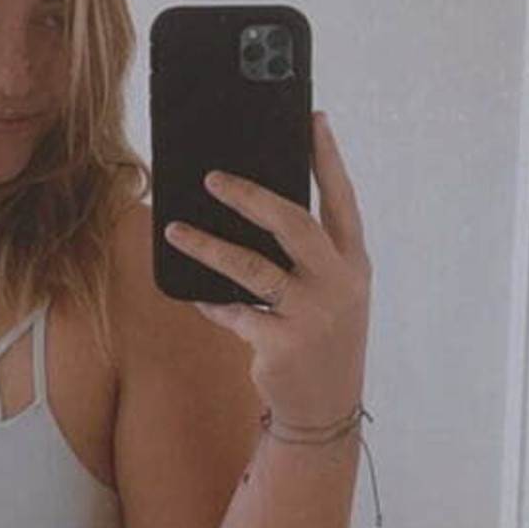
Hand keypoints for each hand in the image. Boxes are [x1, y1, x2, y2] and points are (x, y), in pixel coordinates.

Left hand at [164, 111, 371, 429]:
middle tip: (212, 177)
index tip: (313, 118)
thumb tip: (251, 205)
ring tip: (174, 230)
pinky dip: (212, 301)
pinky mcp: (283, 345)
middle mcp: (339, 285)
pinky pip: (234, 312)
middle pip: (295, 225)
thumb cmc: (321, 336)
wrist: (325, 409)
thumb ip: (307, 255)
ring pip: (252, 269)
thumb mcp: (330, 292)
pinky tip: (195, 292)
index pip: (342, 200)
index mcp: (354, 264)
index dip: (328, 159)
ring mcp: (313, 316)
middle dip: (252, 196)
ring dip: (208, 246)